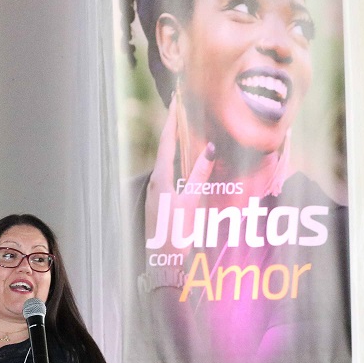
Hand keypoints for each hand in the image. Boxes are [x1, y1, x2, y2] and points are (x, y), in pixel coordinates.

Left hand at [144, 98, 214, 257]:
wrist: (164, 261)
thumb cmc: (178, 232)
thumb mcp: (192, 202)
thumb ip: (201, 175)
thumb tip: (209, 149)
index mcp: (160, 179)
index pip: (166, 143)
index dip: (171, 122)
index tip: (175, 102)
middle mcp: (154, 183)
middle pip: (163, 150)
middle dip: (172, 129)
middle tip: (180, 109)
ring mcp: (154, 193)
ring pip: (165, 162)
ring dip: (173, 146)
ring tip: (182, 129)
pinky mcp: (157, 201)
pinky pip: (166, 174)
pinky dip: (174, 161)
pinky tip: (181, 161)